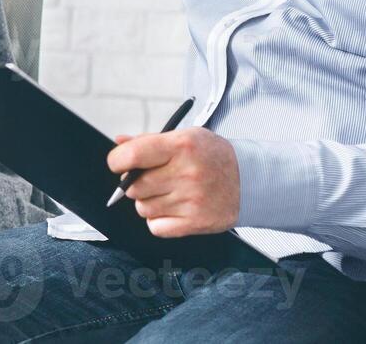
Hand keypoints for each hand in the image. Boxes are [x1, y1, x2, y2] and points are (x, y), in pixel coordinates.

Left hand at [107, 128, 239, 236]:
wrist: (247, 180)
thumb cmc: (211, 155)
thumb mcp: (184, 137)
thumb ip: (148, 141)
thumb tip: (119, 144)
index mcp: (181, 146)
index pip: (132, 155)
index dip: (117, 161)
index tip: (118, 163)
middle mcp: (187, 173)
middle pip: (134, 187)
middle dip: (135, 183)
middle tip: (151, 179)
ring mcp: (192, 200)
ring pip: (142, 208)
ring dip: (148, 202)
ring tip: (168, 192)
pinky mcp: (197, 222)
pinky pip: (155, 227)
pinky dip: (159, 220)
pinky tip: (173, 208)